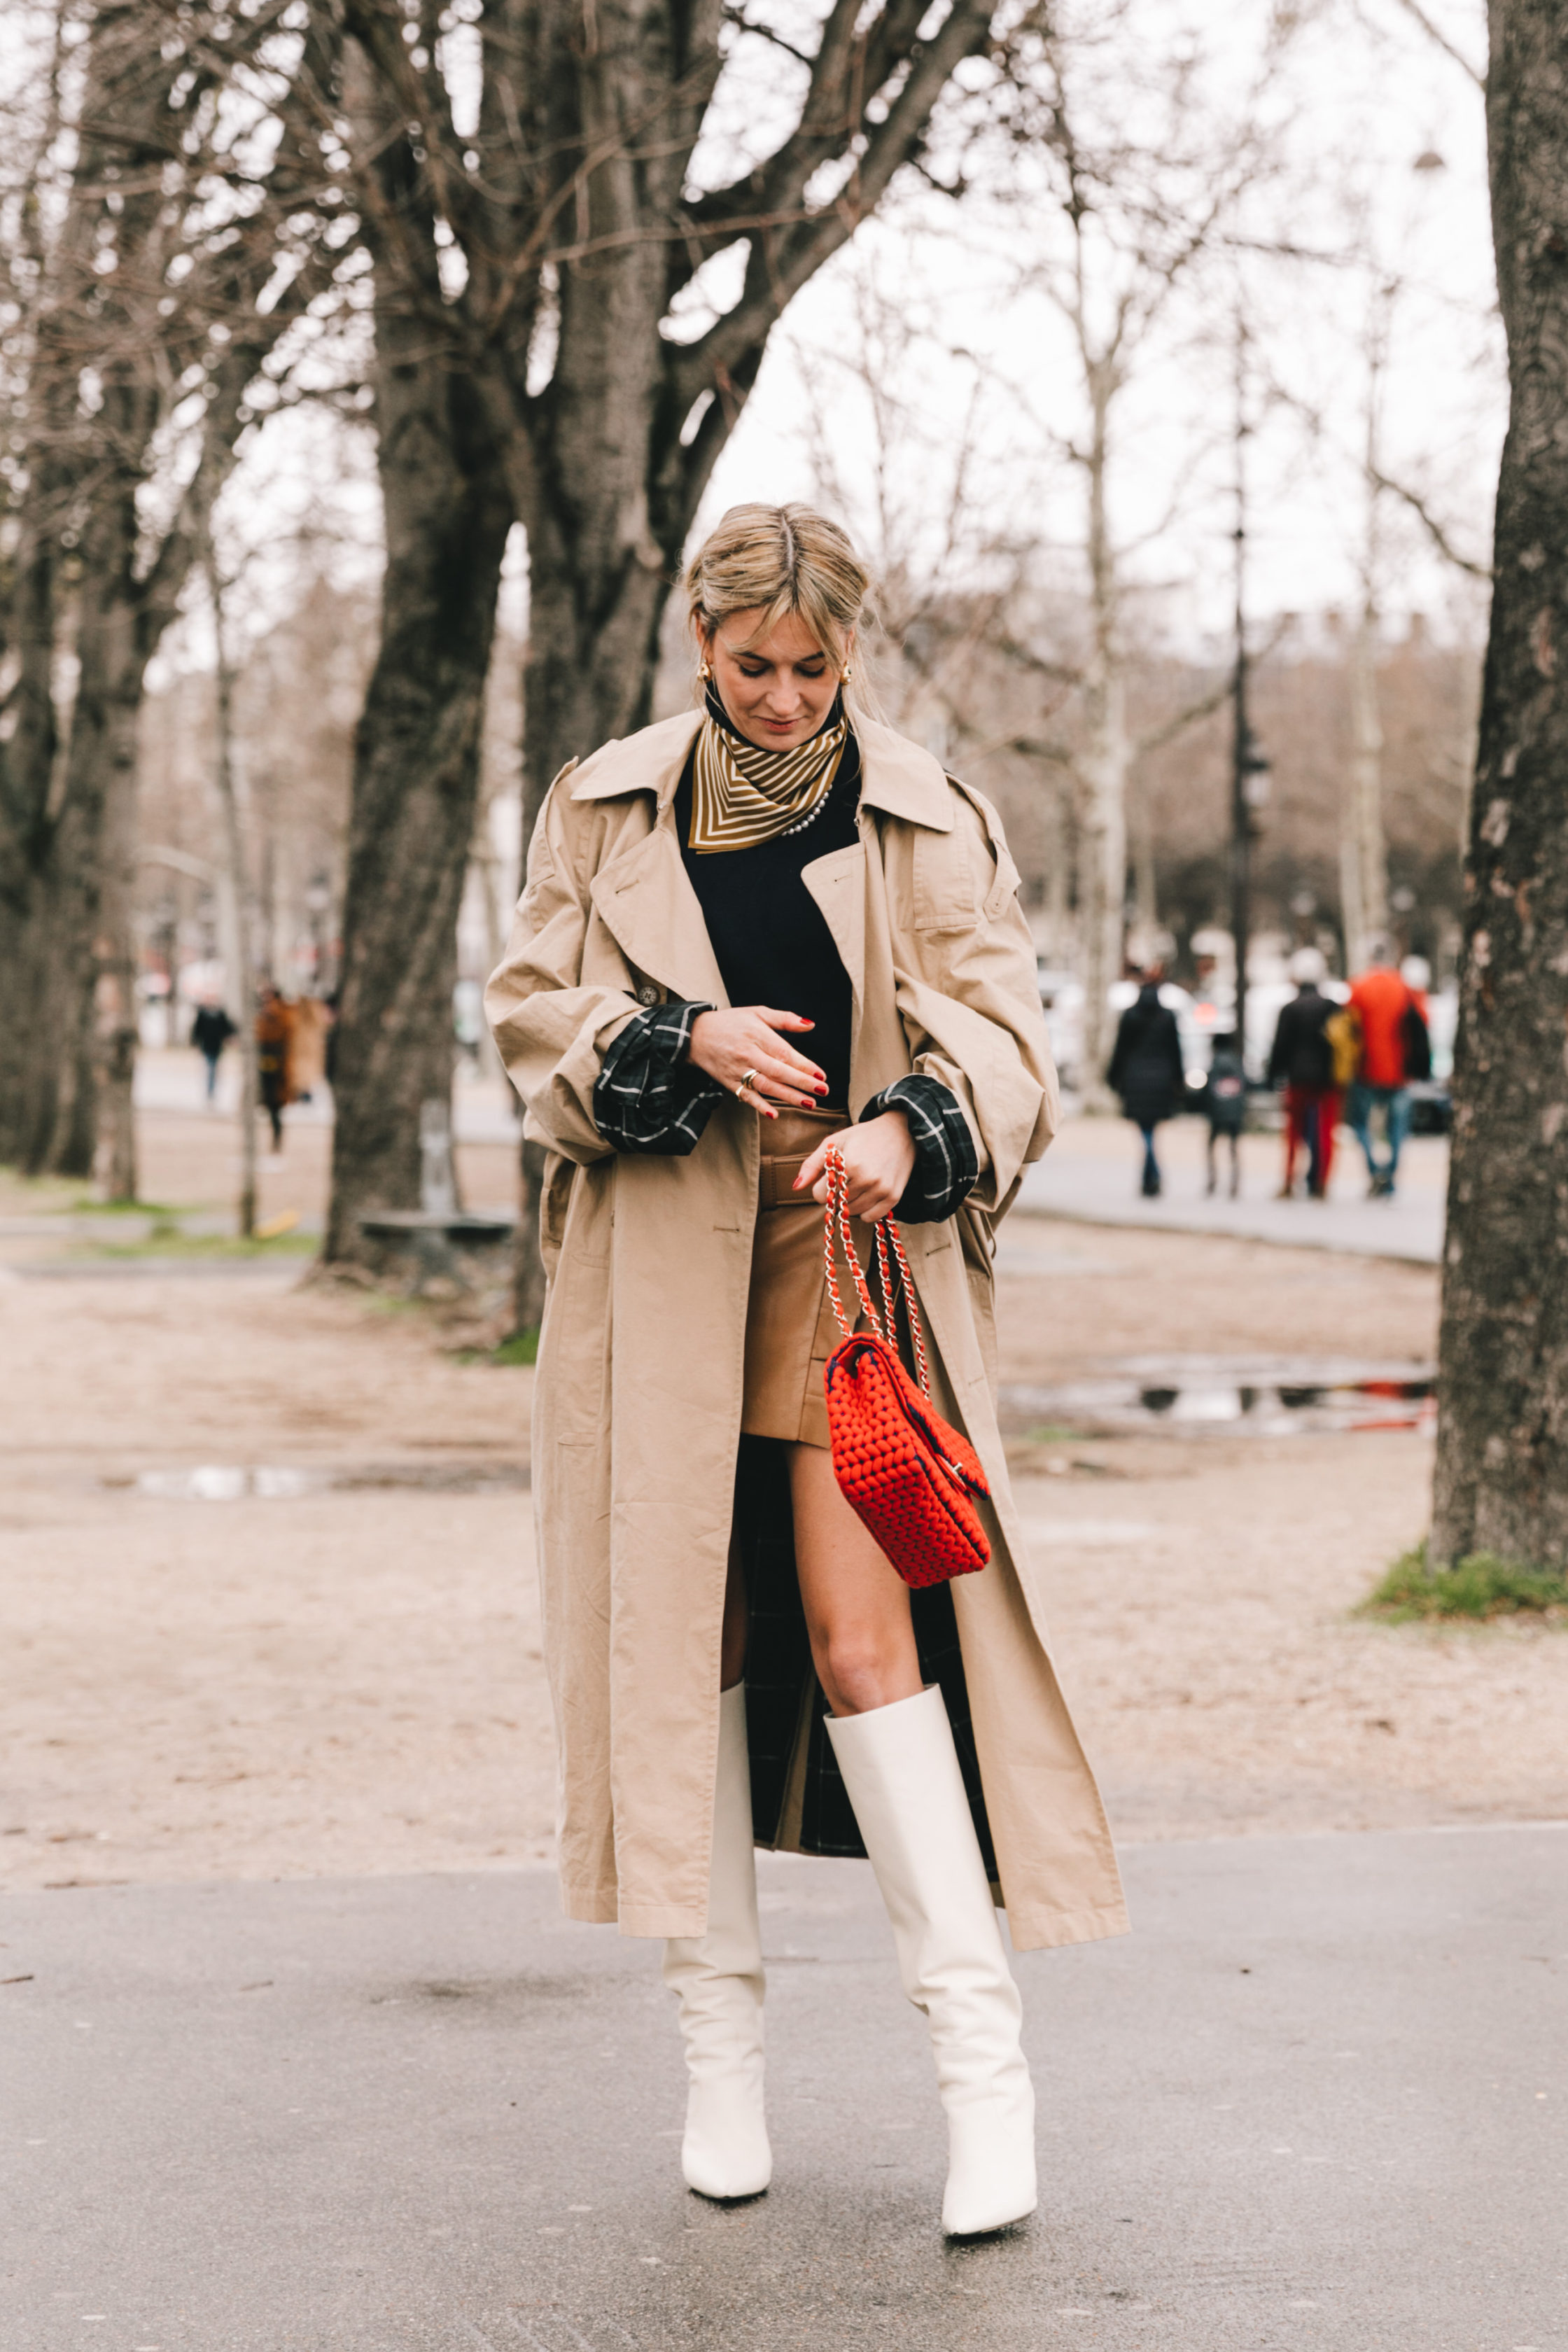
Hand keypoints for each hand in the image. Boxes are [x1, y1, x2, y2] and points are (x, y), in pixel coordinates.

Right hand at [687, 1005, 827, 1117]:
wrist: (695, 1035)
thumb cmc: (732, 1022)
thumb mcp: (757, 1012)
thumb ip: (784, 1019)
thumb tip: (810, 1024)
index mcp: (757, 1035)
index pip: (784, 1053)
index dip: (804, 1065)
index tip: (820, 1075)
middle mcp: (748, 1053)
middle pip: (778, 1071)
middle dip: (801, 1082)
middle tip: (822, 1091)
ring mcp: (737, 1070)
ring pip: (765, 1085)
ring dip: (787, 1096)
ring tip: (808, 1103)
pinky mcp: (728, 1082)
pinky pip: (746, 1096)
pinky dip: (759, 1106)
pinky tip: (774, 1114)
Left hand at [796, 1110, 914, 1221]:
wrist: (902, 1132)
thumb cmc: (863, 1136)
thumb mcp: (834, 1142)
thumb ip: (812, 1164)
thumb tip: (795, 1187)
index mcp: (849, 1163)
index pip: (819, 1195)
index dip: (821, 1186)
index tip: (831, 1176)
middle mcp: (866, 1178)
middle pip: (835, 1204)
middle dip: (836, 1193)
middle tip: (846, 1177)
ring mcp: (881, 1189)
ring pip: (851, 1212)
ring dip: (849, 1202)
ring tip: (857, 1183)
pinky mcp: (893, 1197)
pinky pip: (869, 1217)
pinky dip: (865, 1210)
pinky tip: (867, 1194)